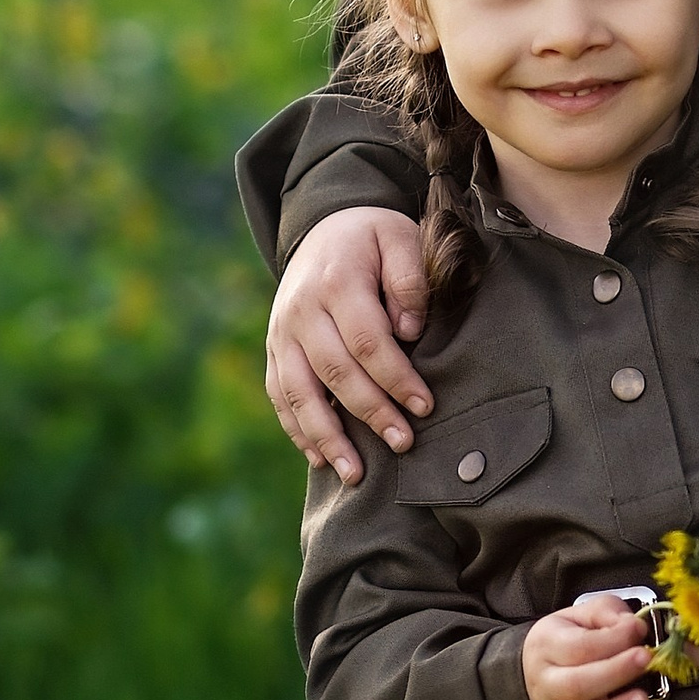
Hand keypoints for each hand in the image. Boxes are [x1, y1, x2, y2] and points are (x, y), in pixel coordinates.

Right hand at [266, 208, 433, 482]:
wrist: (324, 226)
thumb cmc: (374, 240)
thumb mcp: (399, 238)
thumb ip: (409, 279)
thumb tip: (409, 331)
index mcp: (336, 281)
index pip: (367, 339)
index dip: (395, 377)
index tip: (424, 405)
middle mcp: (301, 310)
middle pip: (334, 371)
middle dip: (370, 412)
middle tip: (402, 442)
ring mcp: (281, 332)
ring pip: (298, 392)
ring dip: (327, 436)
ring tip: (354, 473)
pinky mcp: (274, 350)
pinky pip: (280, 395)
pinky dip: (297, 429)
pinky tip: (320, 458)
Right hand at [522, 594, 669, 699]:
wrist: (537, 675)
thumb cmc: (568, 641)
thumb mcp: (582, 616)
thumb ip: (607, 613)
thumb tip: (632, 626)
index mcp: (546, 648)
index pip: (576, 648)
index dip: (611, 640)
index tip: (639, 630)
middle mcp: (547, 687)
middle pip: (576, 686)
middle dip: (615, 673)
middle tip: (645, 659)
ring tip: (643, 699)